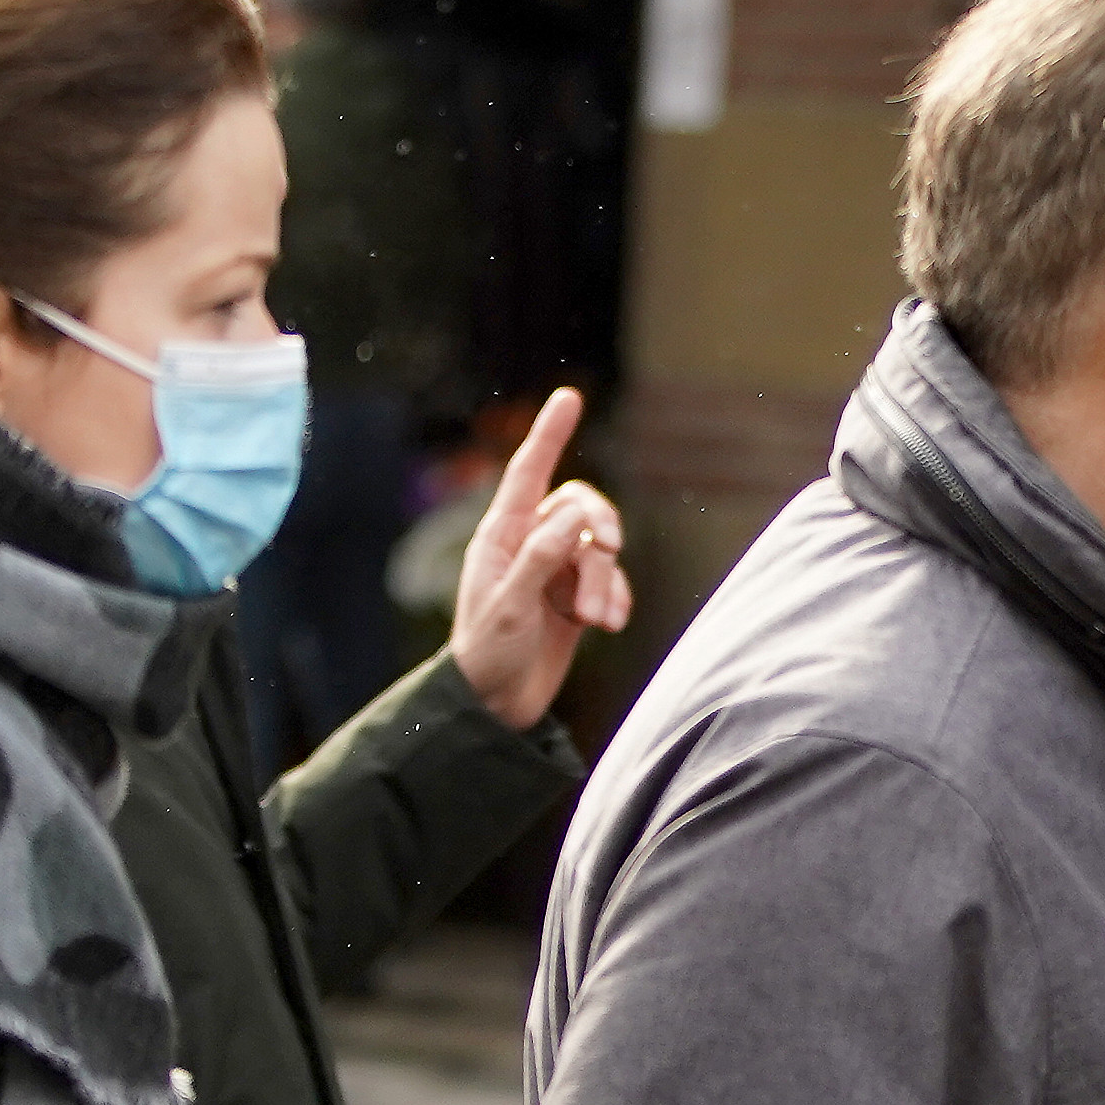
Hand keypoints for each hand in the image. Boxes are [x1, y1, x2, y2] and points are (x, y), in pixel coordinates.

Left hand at [449, 386, 631, 730]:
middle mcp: (531, 545)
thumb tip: (574, 515)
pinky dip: (615, 599)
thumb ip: (541, 557)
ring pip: (600, 549)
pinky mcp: (577, 599)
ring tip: (596, 620)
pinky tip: (608, 625)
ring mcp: (556, 571)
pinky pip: (611, 581)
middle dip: (600, 528)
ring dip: (605, 581)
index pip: (529, 473)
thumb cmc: (488, 654)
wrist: (496, 707)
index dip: (550, 434)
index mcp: (502, 536)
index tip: (569, 397)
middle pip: (581, 507)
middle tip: (610, 549)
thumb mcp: (510, 605)